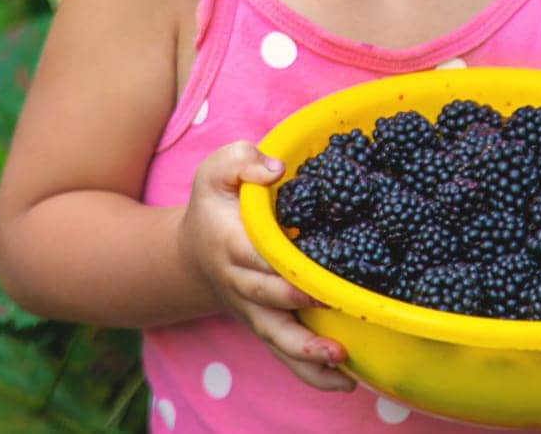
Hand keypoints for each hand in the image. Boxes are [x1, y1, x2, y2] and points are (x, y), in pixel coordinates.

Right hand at [178, 141, 355, 392]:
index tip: (307, 271)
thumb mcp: (217, 169)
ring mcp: (251, 311)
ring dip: (306, 353)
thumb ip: (241, 159)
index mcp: (230, 243)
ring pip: (275, 338)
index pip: (253, 256)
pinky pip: (285, 354)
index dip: (278, 265)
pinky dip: (312, 372)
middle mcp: (238, 283)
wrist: (193, 252)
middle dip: (295, 306)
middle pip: (265, 301)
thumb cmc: (215, 204)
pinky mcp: (265, 327)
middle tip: (330, 305)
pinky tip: (347, 382)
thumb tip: (274, 169)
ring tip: (341, 360)